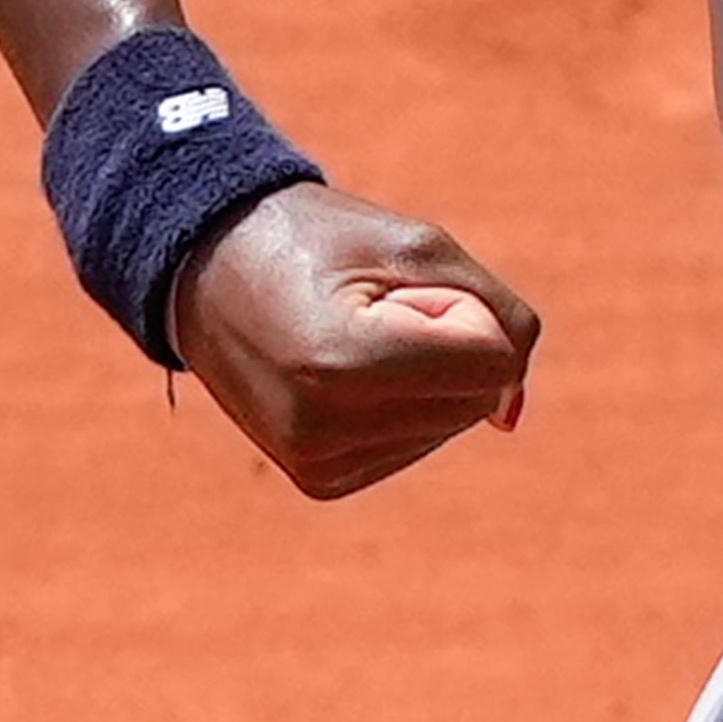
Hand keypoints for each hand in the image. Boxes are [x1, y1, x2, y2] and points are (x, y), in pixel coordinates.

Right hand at [168, 181, 540, 498]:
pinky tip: (343, 374)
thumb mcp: (422, 246)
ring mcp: (317, 462)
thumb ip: (499, 317)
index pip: (491, 363)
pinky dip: (402, 402)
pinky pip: (414, 444)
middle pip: (476, 399)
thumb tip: (510, 417)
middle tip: (370, 309)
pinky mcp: (320, 479)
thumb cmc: (325, 242)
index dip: (461, 308)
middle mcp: (323, 428)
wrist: (212, 269)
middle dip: (448, 344)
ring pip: (451, 424)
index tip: (392, 288)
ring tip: (350, 337)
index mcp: (343, 362)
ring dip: (425, 373)